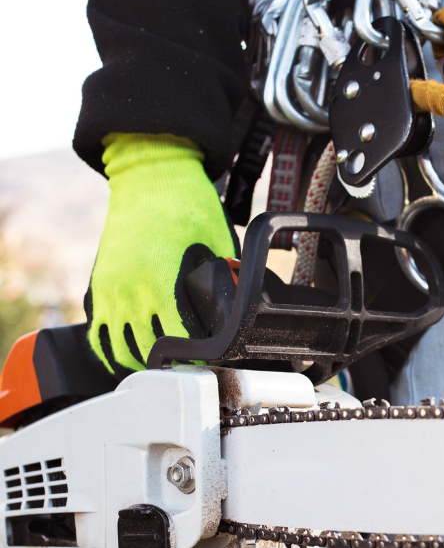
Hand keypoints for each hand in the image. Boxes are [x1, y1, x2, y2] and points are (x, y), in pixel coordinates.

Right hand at [87, 133, 235, 373]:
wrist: (151, 175)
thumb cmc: (187, 204)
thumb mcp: (218, 243)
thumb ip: (225, 281)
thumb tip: (240, 309)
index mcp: (161, 282)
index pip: (180, 340)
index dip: (199, 357)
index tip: (212, 363)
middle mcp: (130, 291)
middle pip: (149, 353)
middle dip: (173, 366)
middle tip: (193, 372)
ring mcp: (110, 290)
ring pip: (121, 351)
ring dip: (143, 364)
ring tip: (166, 372)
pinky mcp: (99, 286)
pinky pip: (100, 335)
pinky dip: (115, 351)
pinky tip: (133, 358)